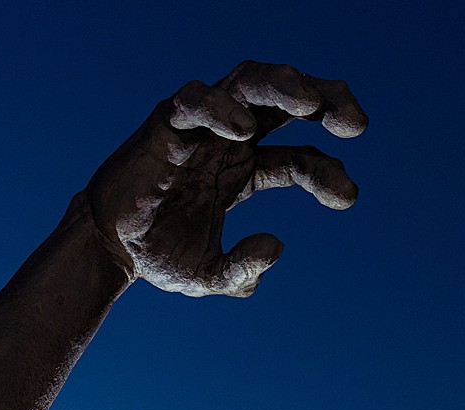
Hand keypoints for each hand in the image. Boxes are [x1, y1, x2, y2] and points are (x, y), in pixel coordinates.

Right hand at [84, 60, 365, 297]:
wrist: (107, 250)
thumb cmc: (158, 253)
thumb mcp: (209, 275)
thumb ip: (243, 269)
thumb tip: (277, 246)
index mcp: (245, 168)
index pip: (300, 156)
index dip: (327, 170)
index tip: (348, 196)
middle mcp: (230, 138)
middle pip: (286, 98)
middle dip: (327, 99)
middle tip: (357, 125)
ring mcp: (201, 126)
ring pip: (249, 80)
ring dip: (285, 84)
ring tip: (311, 104)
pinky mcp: (167, 124)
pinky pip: (195, 99)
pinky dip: (220, 106)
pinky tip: (243, 130)